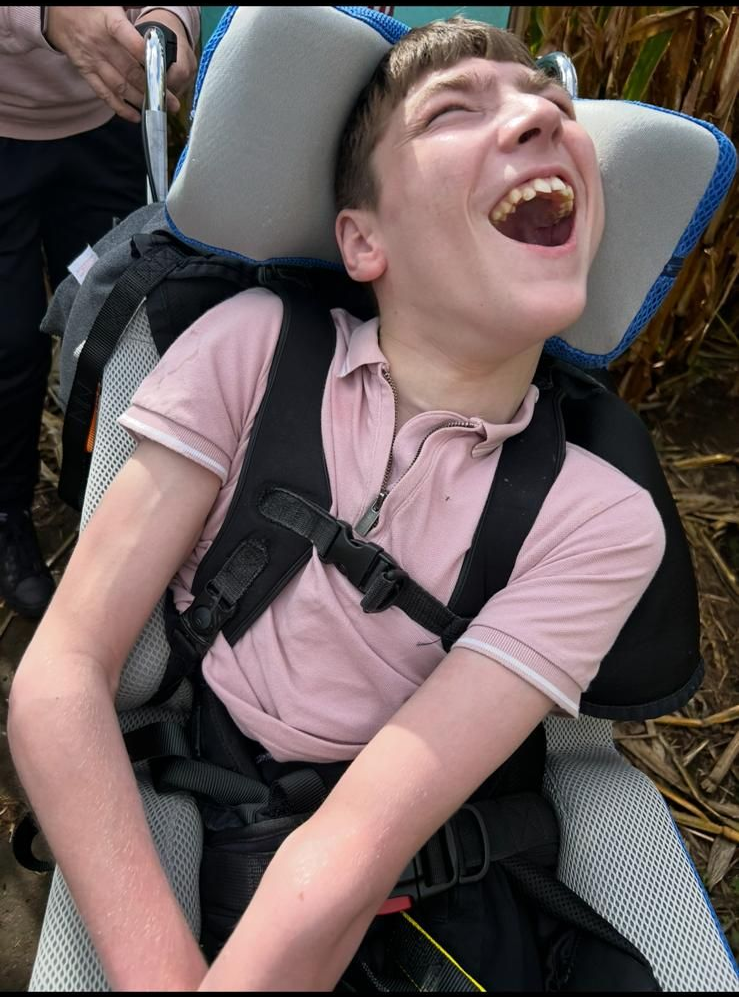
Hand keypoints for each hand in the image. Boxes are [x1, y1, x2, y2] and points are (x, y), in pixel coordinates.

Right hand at [45, 7, 197, 121]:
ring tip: (159, 110)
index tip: (167, 71)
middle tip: (172, 101)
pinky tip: (135, 116)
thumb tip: (154, 4)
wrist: (56, 13)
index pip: (133, 43)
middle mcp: (101, 44)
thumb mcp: (110, 1)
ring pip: (120, 86)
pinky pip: (104, 94)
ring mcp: (93, 61)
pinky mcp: (86, 72)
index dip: (150, 58)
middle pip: (131, 71)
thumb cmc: (90, 7)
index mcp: (110, 23)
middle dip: (154, 88)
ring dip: (140, 101)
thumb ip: (134, 3)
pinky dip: (120, 107)